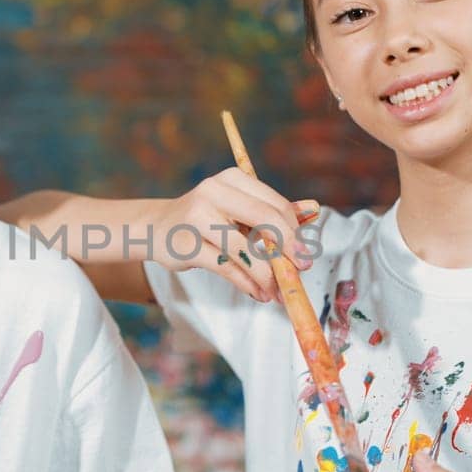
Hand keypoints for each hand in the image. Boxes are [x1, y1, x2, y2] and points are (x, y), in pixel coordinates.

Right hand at [149, 167, 319, 301]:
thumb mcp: (238, 209)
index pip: (274, 205)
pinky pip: (226, 267)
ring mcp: (197, 217)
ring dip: (266, 275)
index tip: (305, 256)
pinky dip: (246, 283)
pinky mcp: (186, 245)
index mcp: (232, 179)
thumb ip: (274, 210)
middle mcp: (214, 192)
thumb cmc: (206, 219)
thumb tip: (314, 209)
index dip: (295, 232)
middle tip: (299, 272)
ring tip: (277, 292)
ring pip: (245, 248)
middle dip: (287, 249)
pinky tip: (257, 292)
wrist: (158, 228)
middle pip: (264, 219)